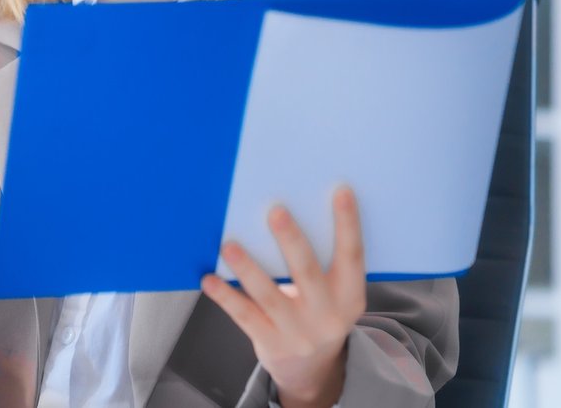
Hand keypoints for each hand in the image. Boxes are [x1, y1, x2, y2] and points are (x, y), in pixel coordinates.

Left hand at [200, 186, 367, 407]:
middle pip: (307, 272)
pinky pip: (244, 316)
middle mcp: (327, 315)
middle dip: (290, 241)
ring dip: (248, 268)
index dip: (348, 224)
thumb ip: (320, 261)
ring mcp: (298, 332)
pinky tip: (208, 279)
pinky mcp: (271, 343)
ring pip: (269, 296)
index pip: (352, 256)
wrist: (311, 369)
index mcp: (349, 296)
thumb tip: (284, 209)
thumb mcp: (334, 293)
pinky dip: (225, 296)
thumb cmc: (317, 309)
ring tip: (229, 244)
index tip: (341, 191)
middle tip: (275, 210)